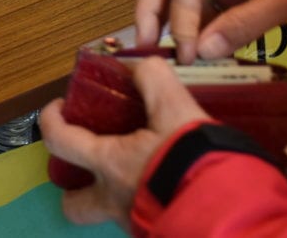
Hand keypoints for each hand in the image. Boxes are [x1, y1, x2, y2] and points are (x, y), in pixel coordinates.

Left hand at [40, 58, 209, 226]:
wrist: (237, 217)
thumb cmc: (197, 162)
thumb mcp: (177, 110)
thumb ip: (155, 80)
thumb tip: (141, 65)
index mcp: (109, 165)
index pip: (57, 139)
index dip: (50, 119)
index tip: (59, 107)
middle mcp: (113, 202)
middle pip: (73, 205)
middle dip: (75, 187)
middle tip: (94, 164)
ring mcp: (135, 226)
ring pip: (110, 214)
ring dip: (118, 194)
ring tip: (144, 171)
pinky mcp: (160, 237)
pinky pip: (142, 221)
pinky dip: (148, 203)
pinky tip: (172, 187)